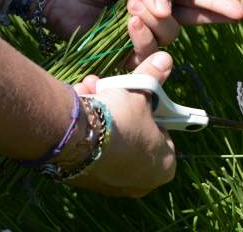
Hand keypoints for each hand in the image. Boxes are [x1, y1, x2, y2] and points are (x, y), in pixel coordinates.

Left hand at [43, 0, 242, 67]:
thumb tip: (168, 10)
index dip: (225, 4)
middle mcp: (160, 14)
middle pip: (196, 19)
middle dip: (221, 15)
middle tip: (240, 12)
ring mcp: (145, 35)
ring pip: (170, 36)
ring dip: (155, 22)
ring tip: (130, 6)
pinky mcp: (127, 53)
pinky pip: (146, 53)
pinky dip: (141, 36)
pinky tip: (128, 21)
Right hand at [67, 52, 175, 196]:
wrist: (77, 139)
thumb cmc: (121, 119)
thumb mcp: (141, 92)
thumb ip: (154, 77)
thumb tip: (165, 59)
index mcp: (164, 167)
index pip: (164, 135)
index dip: (154, 112)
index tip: (144, 98)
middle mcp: (139, 183)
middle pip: (135, 135)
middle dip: (123, 108)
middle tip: (115, 89)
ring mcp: (110, 183)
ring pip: (110, 138)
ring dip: (101, 111)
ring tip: (92, 88)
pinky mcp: (84, 179)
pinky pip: (89, 146)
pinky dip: (86, 126)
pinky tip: (80, 103)